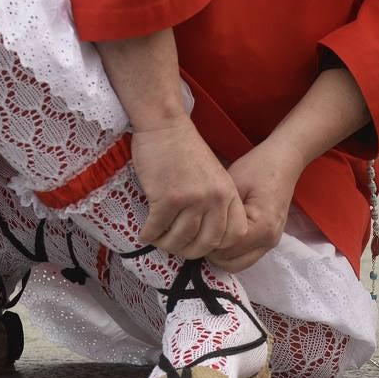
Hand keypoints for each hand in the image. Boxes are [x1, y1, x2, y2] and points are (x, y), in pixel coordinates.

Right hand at [131, 115, 246, 258]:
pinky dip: (148, 235)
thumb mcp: (214, 176)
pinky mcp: (168, 198)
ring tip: (158, 239)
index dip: (216, 246)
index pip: (234, 235)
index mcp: (228, 194)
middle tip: (174, 246)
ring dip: (165, 244)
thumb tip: (204, 238)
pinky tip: (145, 233)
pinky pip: (157, 229)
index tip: (200, 243)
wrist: (165, 126)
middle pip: (206, 244)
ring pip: (180, 240)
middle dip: (188, 251)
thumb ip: (215, 203)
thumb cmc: (185, 151)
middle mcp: (215, 199)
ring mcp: (193, 200)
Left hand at [208, 138, 306, 272]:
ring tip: (210, 234)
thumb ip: (218, 213)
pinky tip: (222, 234)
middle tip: (200, 232)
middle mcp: (269, 240)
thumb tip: (199, 232)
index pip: (225, 249)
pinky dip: (232, 251)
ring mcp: (271, 242)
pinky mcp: (269, 240)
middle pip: (231, 264)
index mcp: (262, 227)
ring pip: (238, 264)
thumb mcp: (232, 186)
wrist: (283, 161)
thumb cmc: (257, 168)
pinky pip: (246, 256)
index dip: (207, 241)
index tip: (195, 228)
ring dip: (222, 255)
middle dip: (213, 253)